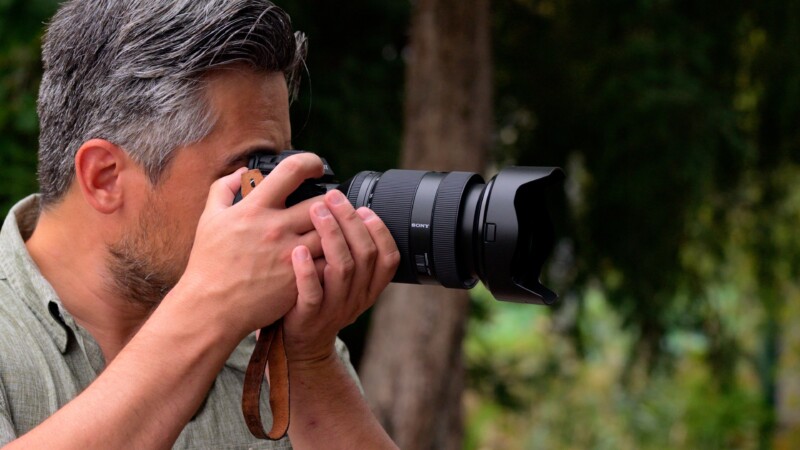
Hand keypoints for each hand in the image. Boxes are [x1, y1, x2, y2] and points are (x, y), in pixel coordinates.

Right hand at [172, 153, 326, 337]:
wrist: (211, 307)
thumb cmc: (209, 263)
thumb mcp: (209, 220)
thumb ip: (223, 189)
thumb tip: (242, 172)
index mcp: (254, 208)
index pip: (292, 171)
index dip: (310, 162)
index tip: (316, 167)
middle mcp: (275, 228)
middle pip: (321, 203)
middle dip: (330, 202)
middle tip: (331, 206)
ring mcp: (289, 254)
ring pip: (331, 232)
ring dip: (336, 229)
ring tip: (335, 230)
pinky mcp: (299, 279)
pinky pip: (329, 261)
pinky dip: (333, 256)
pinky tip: (330, 255)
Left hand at [284, 189, 399, 364]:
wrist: (301, 345)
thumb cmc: (320, 300)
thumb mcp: (345, 282)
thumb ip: (351, 252)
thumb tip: (348, 208)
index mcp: (370, 287)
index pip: (389, 258)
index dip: (380, 231)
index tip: (363, 208)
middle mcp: (357, 297)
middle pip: (365, 255)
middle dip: (350, 221)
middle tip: (333, 198)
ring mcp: (334, 308)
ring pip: (343, 269)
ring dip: (331, 235)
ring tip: (316, 211)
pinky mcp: (309, 317)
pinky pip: (312, 292)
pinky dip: (307, 269)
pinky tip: (298, 248)